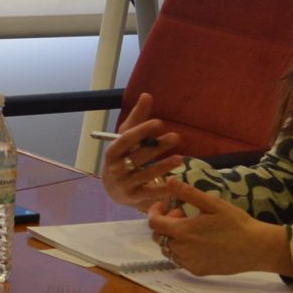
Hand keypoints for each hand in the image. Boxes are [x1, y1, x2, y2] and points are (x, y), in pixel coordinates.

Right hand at [100, 93, 185, 208]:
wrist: (115, 189)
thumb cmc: (123, 157)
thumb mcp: (127, 138)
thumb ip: (137, 118)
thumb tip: (146, 95)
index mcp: (112, 151)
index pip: (125, 140)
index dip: (140, 131)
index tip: (158, 123)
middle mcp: (115, 168)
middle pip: (137, 156)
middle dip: (157, 147)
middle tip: (176, 137)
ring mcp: (124, 184)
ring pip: (145, 174)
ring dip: (162, 166)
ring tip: (180, 158)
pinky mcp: (133, 197)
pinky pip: (148, 192)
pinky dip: (161, 189)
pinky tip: (174, 183)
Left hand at [145, 177, 292, 277]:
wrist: (255, 248)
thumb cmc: (235, 223)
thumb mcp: (212, 204)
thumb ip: (188, 193)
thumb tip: (168, 181)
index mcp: (182, 231)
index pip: (153, 223)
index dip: (155, 211)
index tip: (166, 204)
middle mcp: (180, 250)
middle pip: (158, 236)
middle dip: (166, 223)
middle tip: (184, 214)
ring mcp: (188, 263)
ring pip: (168, 249)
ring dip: (173, 237)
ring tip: (193, 228)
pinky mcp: (197, 271)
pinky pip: (180, 260)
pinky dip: (183, 250)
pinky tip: (199, 242)